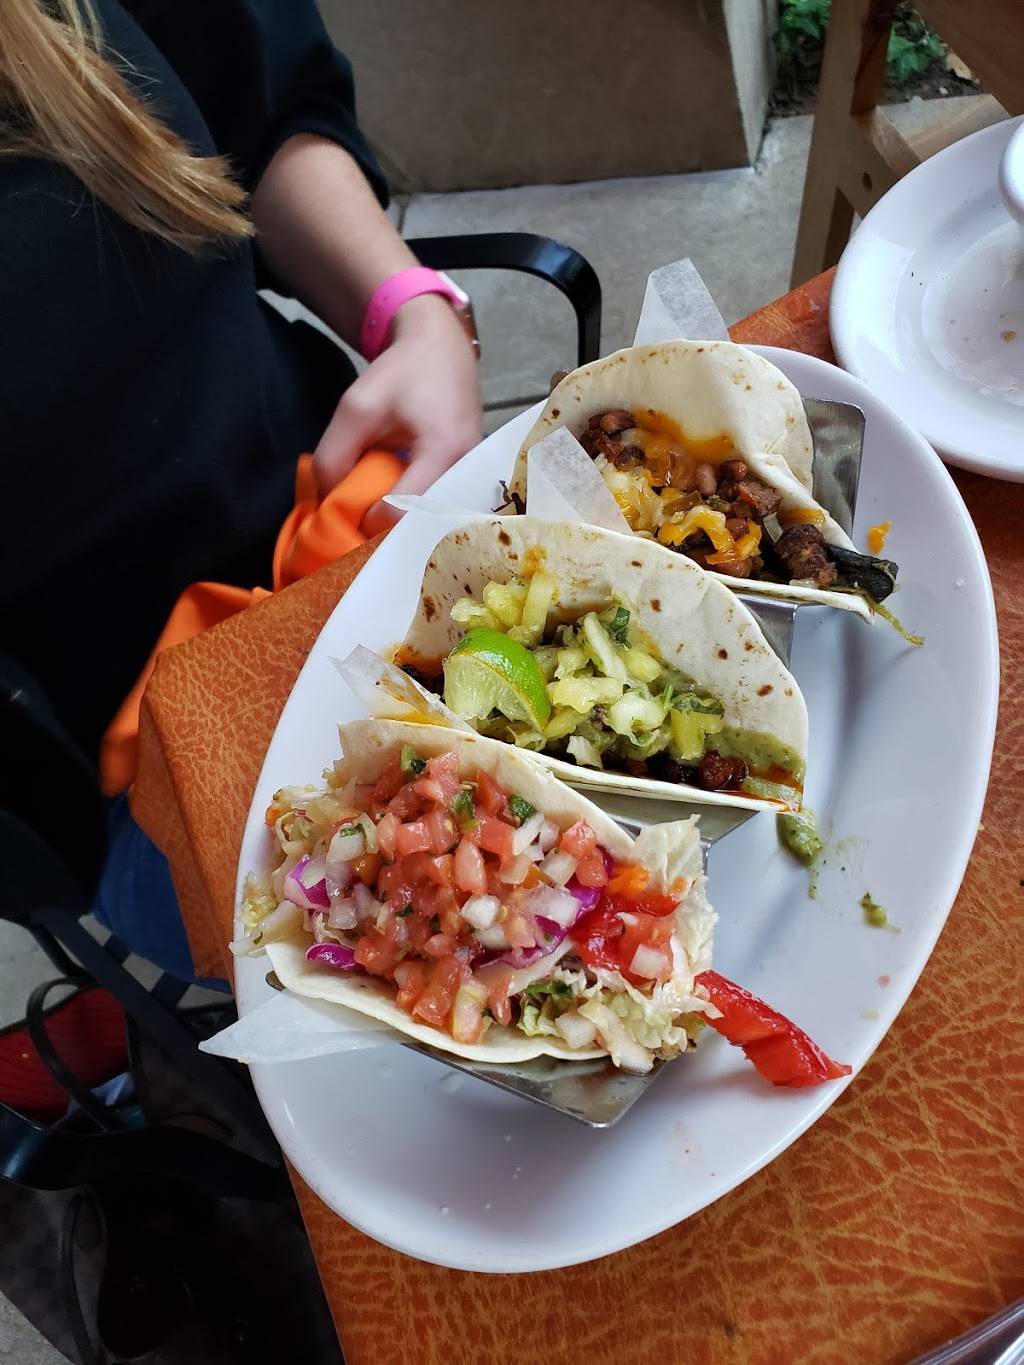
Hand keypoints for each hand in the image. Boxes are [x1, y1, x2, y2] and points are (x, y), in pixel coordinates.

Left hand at [314, 294, 481, 530]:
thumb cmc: (402, 373)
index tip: (346, 513)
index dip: (367, 520)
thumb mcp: (356, 408)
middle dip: (385, 532)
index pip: (401, 511)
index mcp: (443, 450)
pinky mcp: (473, 479)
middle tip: (357, 528)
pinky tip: (394, 502)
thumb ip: (333, 456)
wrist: (442, 349)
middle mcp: (468, 471)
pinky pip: (440, 509)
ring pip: (432, 522)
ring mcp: (476, 478)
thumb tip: (328, 504)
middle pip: (421, 525)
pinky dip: (414, 512)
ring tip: (374, 514)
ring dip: (400, 524)